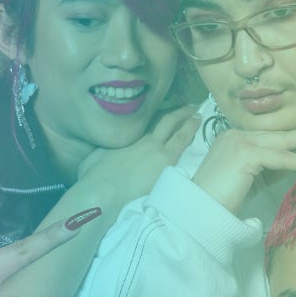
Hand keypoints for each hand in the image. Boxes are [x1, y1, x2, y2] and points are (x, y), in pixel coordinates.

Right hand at [75, 106, 198, 208]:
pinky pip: (183, 144)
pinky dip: (192, 133)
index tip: (168, 112)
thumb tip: (105, 152)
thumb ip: (107, 151)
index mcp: (129, 138)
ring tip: (198, 115)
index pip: (149, 123)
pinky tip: (201, 130)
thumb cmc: (94, 177)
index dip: (160, 116)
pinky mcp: (167, 163)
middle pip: (166, 121)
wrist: (103, 189)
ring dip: (189, 121)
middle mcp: (145, 140)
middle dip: (179, 113)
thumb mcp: (96, 157)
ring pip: (178, 131)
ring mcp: (157, 150)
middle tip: (190, 107)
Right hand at [191, 121, 295, 213]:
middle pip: (276, 134)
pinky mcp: (245, 154)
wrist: (201, 211)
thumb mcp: (251, 179)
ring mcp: (239, 142)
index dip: (290, 138)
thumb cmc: (223, 201)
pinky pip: (279, 157)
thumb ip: (269, 168)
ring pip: (280, 141)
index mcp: (233, 139)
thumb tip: (294, 162)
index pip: (268, 137)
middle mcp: (235, 135)